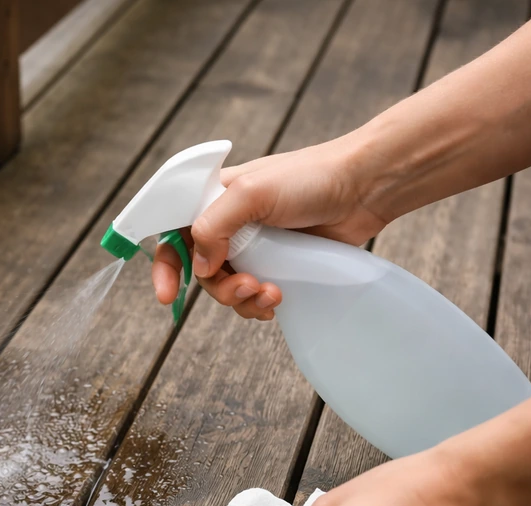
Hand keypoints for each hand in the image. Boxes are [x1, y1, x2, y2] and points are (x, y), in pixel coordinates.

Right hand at [151, 136, 389, 319]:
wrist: (365, 188)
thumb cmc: (311, 177)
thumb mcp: (252, 193)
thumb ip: (214, 227)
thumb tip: (200, 266)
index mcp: (213, 200)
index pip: (173, 233)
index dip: (165, 266)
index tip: (167, 296)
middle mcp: (229, 224)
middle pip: (201, 271)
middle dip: (220, 287)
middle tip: (248, 286)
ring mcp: (254, 246)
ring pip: (227, 287)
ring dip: (243, 299)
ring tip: (272, 294)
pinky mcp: (279, 265)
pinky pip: (255, 295)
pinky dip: (260, 304)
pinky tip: (277, 302)